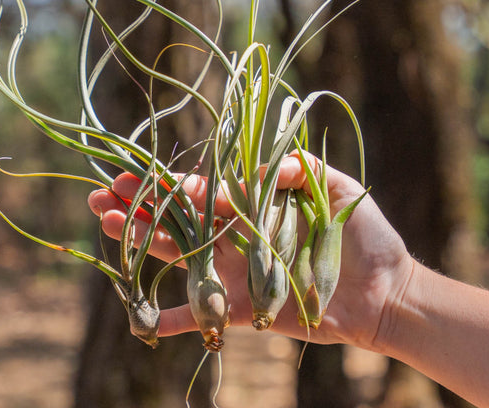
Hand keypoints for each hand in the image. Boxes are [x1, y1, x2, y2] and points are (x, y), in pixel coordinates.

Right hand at [87, 152, 413, 350]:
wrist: (386, 291)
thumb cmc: (365, 234)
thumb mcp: (336, 186)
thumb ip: (299, 169)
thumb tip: (256, 170)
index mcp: (253, 203)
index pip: (203, 189)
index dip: (174, 184)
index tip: (150, 179)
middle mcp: (235, 234)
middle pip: (177, 217)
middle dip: (139, 204)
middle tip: (102, 194)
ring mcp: (235, 271)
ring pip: (177, 255)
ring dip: (140, 241)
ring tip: (106, 223)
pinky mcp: (244, 308)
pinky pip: (201, 315)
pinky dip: (172, 320)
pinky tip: (142, 320)